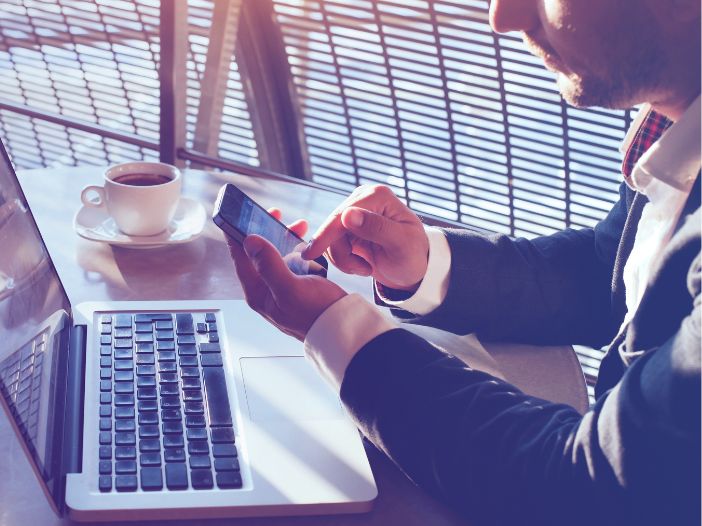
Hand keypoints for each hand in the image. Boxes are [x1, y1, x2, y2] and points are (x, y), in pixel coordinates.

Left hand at [226, 209, 346, 340]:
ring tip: (298, 225)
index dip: (236, 233)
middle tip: (274, 214)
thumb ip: (268, 265)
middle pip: (257, 253)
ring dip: (284, 237)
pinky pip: (291, 261)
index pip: (239, 258)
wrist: (342, 328)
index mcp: (258, 293)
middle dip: (265, 231)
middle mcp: (266, 289)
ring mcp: (282, 287)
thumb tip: (250, 241)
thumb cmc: (317, 315)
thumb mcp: (290, 288)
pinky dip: (296, 248)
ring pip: (276, 254)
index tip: (237, 213)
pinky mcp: (298, 285)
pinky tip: (305, 241)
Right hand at [302, 184, 428, 291]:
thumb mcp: (400, 244)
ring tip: (366, 269)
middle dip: (343, 254)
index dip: (325, 235)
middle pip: (332, 227)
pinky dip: (344, 260)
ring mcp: (355, 212)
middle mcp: (364, 198)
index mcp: (377, 196)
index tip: (311, 254)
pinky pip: (332, 245)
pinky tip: (361, 265)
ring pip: (330, 239)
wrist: (414, 270)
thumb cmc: (414, 256)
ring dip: (344, 260)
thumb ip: (376, 228)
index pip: (342, 215)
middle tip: (362, 270)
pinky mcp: (348, 228)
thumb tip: (347, 214)